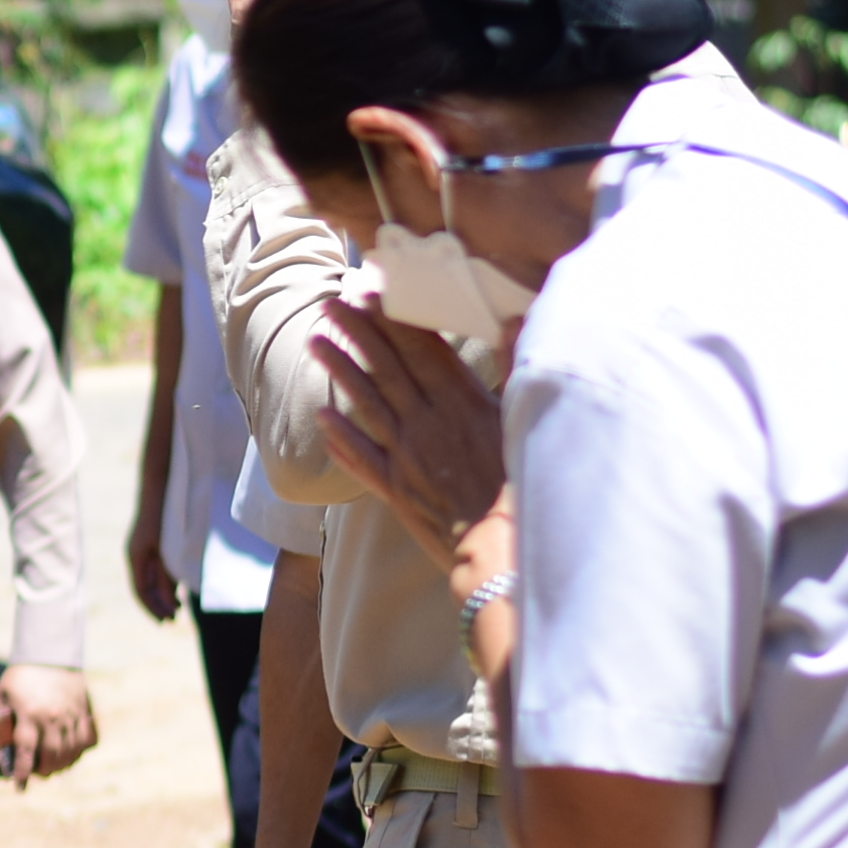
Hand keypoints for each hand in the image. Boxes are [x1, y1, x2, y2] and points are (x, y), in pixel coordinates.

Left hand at [0, 667, 97, 783]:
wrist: (50, 654)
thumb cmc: (21, 675)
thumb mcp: (5, 695)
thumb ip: (4, 718)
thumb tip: (2, 743)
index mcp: (29, 716)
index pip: (26, 752)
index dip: (23, 772)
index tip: (19, 786)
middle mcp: (52, 719)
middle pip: (52, 757)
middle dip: (44, 771)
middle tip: (38, 774)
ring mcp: (71, 717)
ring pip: (72, 751)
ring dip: (63, 764)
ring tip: (54, 767)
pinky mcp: (85, 712)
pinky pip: (89, 739)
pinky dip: (81, 750)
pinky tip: (73, 753)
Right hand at [128, 526, 179, 624]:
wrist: (160, 487)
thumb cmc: (166, 517)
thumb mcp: (169, 551)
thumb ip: (168, 577)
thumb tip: (169, 603)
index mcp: (136, 558)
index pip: (141, 591)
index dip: (153, 609)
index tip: (167, 622)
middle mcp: (136, 555)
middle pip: (144, 588)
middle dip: (159, 605)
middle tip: (174, 619)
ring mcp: (142, 549)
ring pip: (150, 578)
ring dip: (163, 594)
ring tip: (178, 607)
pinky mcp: (150, 543)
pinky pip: (154, 569)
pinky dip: (165, 581)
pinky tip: (178, 586)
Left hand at [310, 297, 509, 571]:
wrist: (505, 557)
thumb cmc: (532, 490)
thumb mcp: (532, 423)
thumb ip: (520, 368)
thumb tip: (516, 320)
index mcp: (464, 405)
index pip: (422, 350)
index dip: (394, 318)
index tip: (372, 290)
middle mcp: (428, 425)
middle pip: (388, 368)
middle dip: (359, 332)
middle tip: (332, 302)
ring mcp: (407, 458)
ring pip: (367, 404)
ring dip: (340, 371)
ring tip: (315, 341)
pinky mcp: (397, 491)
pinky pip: (362, 458)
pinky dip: (341, 437)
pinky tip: (323, 417)